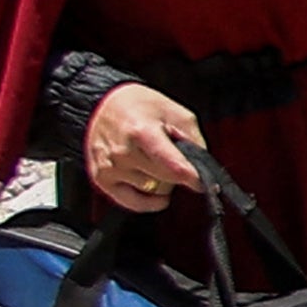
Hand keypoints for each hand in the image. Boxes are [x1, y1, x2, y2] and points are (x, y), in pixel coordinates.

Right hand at [84, 84, 208, 206]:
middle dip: (178, 174)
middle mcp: (123, 153)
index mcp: (143, 132)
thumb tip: (203, 166)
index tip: (205, 183)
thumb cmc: (140, 106)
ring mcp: (110, 168)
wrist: (102, 104)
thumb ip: (194, 139)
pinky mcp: (102, 179)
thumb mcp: (176, 112)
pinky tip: (156, 192)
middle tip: (176, 160)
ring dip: (162, 183)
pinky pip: (133, 203)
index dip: (194, 177)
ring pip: (153, 191)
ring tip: (156, 163)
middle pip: (166, 181)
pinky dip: (149, 201)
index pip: (174, 167)